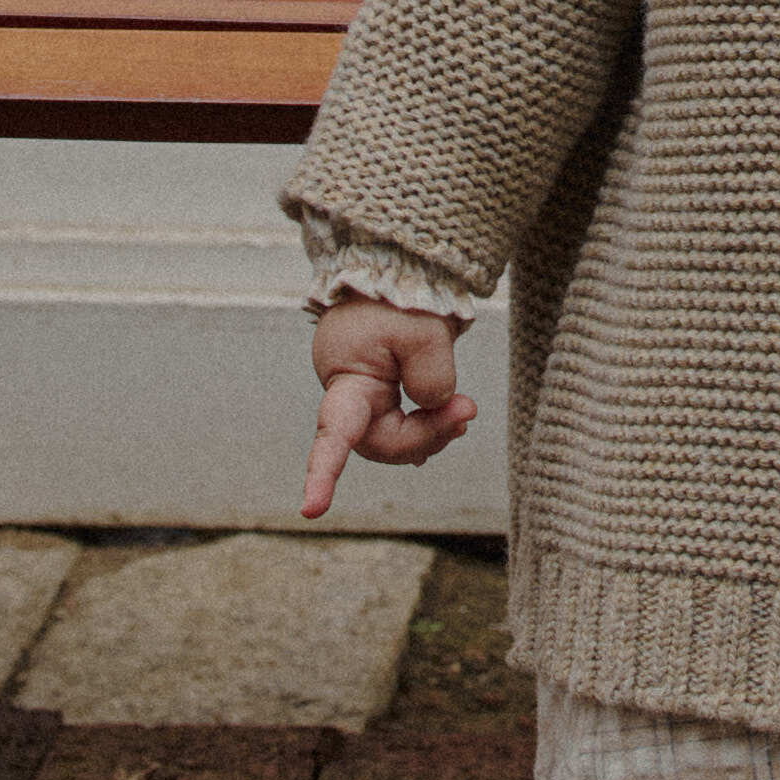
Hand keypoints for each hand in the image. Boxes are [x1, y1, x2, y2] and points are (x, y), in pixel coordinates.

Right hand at [302, 299, 475, 520]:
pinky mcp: (382, 392)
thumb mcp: (425, 332)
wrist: (396, 268)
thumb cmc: (402, 296)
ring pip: (396, 436)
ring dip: (432, 431)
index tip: (311, 511)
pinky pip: (402, 424)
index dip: (322, 474)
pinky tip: (450, 421)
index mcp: (346, 380)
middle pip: (382, 443)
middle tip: (468, 411)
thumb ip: (433, 378)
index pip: (333, 434)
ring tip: (464, 409)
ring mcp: (364, 395)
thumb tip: (435, 407)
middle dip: (426, 437)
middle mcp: (349, 394)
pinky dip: (428, 426)